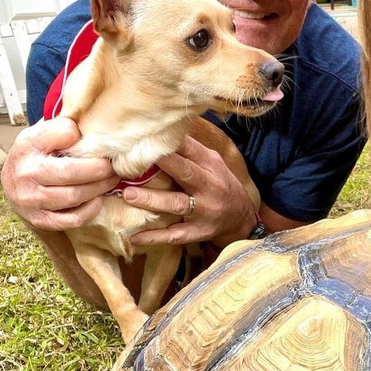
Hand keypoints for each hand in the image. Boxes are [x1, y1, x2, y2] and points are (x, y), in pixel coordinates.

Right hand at [0, 118, 118, 229]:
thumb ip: (62, 129)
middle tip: (114, 166)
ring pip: (74, 196)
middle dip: (100, 169)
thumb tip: (87, 131)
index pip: (60, 136)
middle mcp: (25, 174)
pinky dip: (90, 210)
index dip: (83, 139)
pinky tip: (98, 199)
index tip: (98, 143)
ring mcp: (30, 200)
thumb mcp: (41, 133)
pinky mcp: (39, 220)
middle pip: (71, 172)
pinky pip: (72, 219)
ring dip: (99, 188)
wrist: (12, 184)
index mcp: (27, 146)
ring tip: (111, 180)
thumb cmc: (35, 155)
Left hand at [126, 134, 257, 247]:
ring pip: (177, 204)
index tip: (147, 136)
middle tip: (135, 159)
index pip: (191, 149)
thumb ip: (192, 151)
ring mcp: (203, 211)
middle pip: (186, 173)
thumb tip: (164, 133)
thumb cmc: (221, 185)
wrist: (241, 219)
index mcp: (211, 167)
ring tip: (129, 195)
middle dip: (164, 164)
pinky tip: (134, 237)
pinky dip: (154, 237)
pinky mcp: (197, 232)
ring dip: (153, 200)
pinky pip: (174, 235)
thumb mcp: (214, 164)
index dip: (171, 143)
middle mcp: (209, 187)